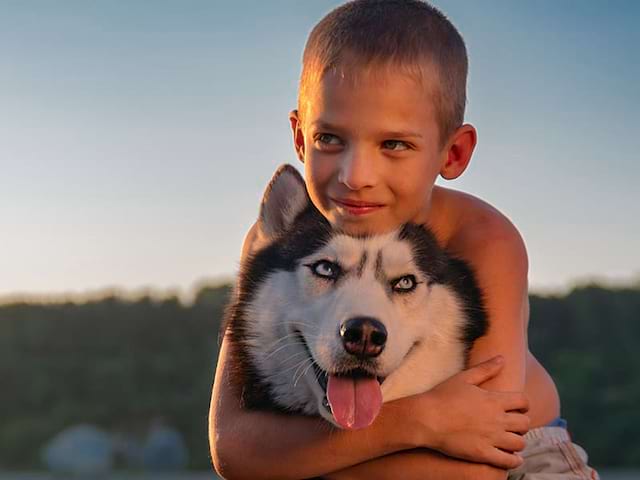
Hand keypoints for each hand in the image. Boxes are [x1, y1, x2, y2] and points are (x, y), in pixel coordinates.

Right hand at [407, 356, 529, 468]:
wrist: (426, 418)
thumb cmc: (442, 396)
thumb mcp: (464, 378)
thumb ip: (485, 369)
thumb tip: (502, 358)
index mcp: (493, 400)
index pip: (523, 401)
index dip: (524, 404)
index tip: (518, 408)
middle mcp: (496, 419)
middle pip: (525, 423)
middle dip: (522, 423)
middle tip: (512, 424)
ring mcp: (491, 438)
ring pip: (520, 443)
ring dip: (517, 441)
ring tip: (509, 440)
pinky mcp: (483, 453)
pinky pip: (508, 461)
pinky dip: (514, 460)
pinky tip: (510, 457)